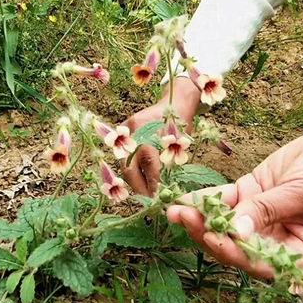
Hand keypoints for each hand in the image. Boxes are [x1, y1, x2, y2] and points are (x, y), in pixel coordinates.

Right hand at [122, 77, 200, 195]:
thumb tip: (164, 192)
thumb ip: (170, 168)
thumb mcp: (180, 146)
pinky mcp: (122, 130)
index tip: (157, 200)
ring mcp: (125, 130)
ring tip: (143, 191)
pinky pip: (122, 154)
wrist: (174, 101)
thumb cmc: (180, 125)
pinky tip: (138, 177)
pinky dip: (129, 167)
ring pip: (123, 164)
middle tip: (148, 200)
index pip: (150, 168)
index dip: (153, 187)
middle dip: (139, 188)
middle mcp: (135, 133)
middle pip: (130, 169)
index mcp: (152, 136)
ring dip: (133, 180)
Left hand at [166, 128, 302, 278]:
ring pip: (224, 222)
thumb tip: (236, 230)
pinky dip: (204, 200)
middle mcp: (275, 241)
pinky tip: (182, 199)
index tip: (211, 237)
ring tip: (172, 210)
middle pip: (234, 244)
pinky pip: (224, 200)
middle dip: (206, 233)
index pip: (259, 262)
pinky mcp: (251, 194)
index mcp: (296, 254)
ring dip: (199, 217)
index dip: (233, 253)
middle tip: (181, 218)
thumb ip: (268, 211)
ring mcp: (260, 217)